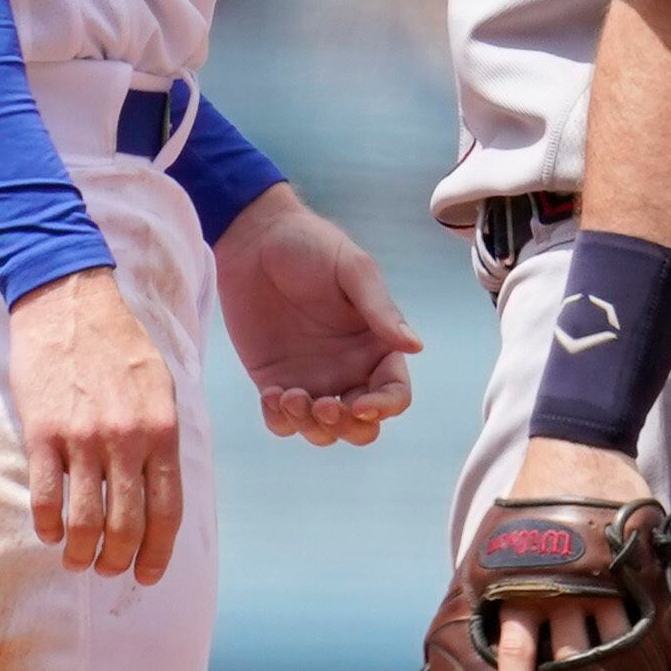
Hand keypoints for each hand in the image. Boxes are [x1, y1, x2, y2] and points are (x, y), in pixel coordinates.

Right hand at [5, 266, 183, 583]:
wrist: (69, 301)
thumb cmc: (119, 344)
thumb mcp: (162, 386)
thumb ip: (164, 438)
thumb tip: (162, 490)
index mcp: (162, 430)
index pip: (167, 510)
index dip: (158, 552)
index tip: (148, 574)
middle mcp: (127, 439)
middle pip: (127, 525)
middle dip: (119, 561)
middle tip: (109, 571)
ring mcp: (82, 438)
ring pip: (85, 520)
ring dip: (81, 553)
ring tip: (77, 560)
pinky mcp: (42, 432)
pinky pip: (45, 497)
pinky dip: (47, 525)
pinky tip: (49, 532)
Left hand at [217, 185, 421, 443]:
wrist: (254, 239)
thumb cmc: (311, 245)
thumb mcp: (352, 270)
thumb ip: (380, 310)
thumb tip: (416, 347)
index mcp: (376, 346)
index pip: (394, 394)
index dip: (384, 408)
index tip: (360, 404)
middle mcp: (349, 370)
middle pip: (361, 426)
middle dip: (346, 427)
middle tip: (323, 405)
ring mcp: (311, 380)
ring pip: (322, 431)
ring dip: (311, 426)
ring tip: (289, 396)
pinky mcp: (273, 381)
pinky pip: (282, 421)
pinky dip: (279, 420)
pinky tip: (270, 393)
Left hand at [489, 438, 651, 670]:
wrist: (576, 448)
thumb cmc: (529, 505)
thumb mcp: (496, 545)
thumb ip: (493, 590)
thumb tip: (477, 640)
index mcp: (519, 586)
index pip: (517, 648)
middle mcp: (559, 588)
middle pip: (568, 654)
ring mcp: (599, 578)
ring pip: (610, 639)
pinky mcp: (631, 565)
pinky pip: (642, 611)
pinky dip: (646, 638)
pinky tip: (656, 666)